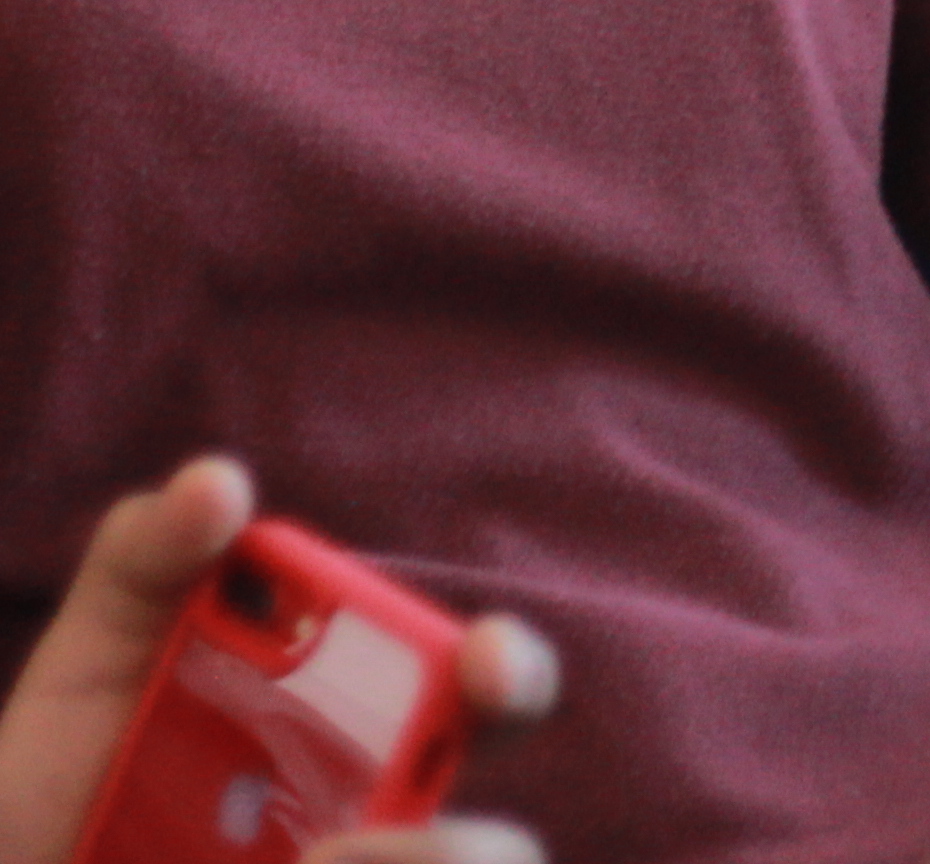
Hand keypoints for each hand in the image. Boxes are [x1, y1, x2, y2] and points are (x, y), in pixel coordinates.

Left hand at [0, 460, 549, 863]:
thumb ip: (144, 571)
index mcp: (355, 748)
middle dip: (469, 857)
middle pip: (493, 856)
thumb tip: (224, 479)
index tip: (477, 665)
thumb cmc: (38, 817)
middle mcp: (376, 848)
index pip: (480, 696)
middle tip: (354, 856)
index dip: (507, 672)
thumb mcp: (74, 691)